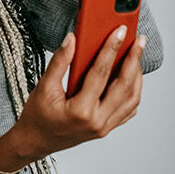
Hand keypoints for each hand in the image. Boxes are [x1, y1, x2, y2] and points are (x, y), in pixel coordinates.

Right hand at [8, 26, 146, 161]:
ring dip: (137, 75)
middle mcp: (98, 120)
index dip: (111, 49)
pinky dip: (133, 92)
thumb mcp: (44, 86)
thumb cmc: (38, 116)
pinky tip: (131, 78)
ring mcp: (105, 126)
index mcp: (81, 110)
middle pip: (124, 86)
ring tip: (136, 56)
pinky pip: (128, 109)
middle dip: (134, 60)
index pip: (101, 73)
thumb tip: (71, 40)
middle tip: (139, 41)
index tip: (119, 32)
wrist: (35, 141)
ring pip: (132, 98)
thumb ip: (59, 62)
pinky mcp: (107, 128)